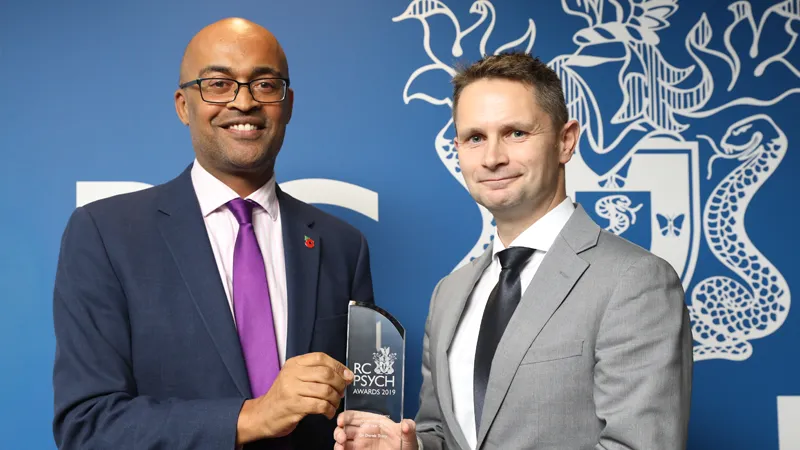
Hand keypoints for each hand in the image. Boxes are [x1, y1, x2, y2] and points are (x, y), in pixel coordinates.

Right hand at [237, 352, 352, 443]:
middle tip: (341, 392)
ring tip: (334, 404)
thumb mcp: (295, 377)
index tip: (348, 376)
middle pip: (326, 374)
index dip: (339, 366)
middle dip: (340, 384)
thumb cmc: (283, 396)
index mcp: (294, 363)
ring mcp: (292, 389)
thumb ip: (315, 372)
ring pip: (325, 390)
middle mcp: (292, 374)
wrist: (263, 414)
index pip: (321, 358)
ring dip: (335, 399)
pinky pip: (320, 405)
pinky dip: (329, 410)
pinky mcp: (294, 406)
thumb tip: (344, 374)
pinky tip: (328, 412)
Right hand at [333, 410, 417, 449]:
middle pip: (344, 428)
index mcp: (372, 422)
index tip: (341, 421)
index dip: (345, 417)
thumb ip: (409, 427)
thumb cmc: (405, 443)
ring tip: (341, 447)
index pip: (354, 416)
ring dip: (338, 443)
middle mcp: (363, 432)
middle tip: (342, 437)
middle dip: (339, 432)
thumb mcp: (409, 435)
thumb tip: (406, 425)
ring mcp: (360, 444)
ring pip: (342, 441)